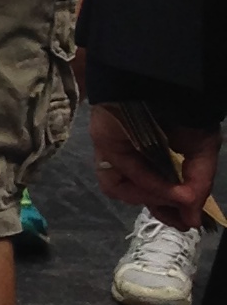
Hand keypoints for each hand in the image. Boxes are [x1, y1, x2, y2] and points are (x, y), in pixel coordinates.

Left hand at [91, 103, 220, 231]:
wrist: (171, 82)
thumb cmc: (186, 110)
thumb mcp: (202, 151)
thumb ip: (198, 186)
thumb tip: (193, 220)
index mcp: (148, 154)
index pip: (150, 190)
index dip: (167, 210)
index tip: (185, 222)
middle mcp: (127, 154)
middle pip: (134, 193)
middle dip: (159, 209)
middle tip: (180, 219)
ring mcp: (113, 149)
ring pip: (122, 189)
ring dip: (152, 197)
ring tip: (175, 194)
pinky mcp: (104, 143)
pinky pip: (118, 175)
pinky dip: (143, 184)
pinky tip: (162, 185)